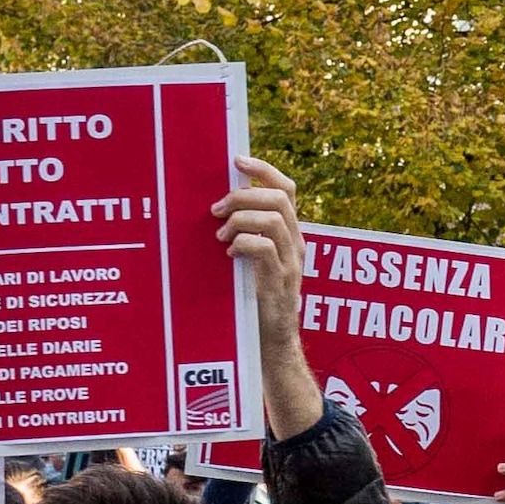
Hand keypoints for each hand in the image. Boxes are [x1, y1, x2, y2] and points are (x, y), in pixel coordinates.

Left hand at [217, 157, 320, 435]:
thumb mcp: (247, 260)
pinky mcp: (281, 282)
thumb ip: (240, 235)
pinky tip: (229, 252)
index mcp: (288, 233)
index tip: (236, 160)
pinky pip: (266, 249)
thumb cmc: (251, 300)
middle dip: (244, 195)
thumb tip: (209, 208)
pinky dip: (244, 243)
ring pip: (275, 219)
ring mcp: (291, 262)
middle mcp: (295, 243)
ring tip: (220, 233)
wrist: (269, 343)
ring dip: (242, 219)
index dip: (263, 169)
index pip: (285, 188)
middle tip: (217, 209)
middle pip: (280, 198)